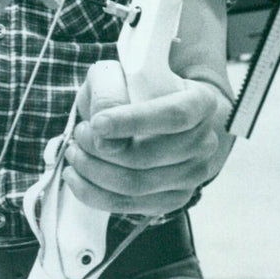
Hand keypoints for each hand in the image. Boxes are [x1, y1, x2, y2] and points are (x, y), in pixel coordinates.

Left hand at [62, 60, 232, 215]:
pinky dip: (93, 193)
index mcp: (201, 103)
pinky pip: (128, 205)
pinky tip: (76, 176)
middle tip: (80, 132)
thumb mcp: (122, 73)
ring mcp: (193, 176)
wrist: (163, 116)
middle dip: (100, 147)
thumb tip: (103, 135)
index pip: (174, 116)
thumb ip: (110, 92)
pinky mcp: (173, 201)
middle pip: (147, 156)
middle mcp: (204, 143)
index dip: (134, 121)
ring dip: (93, 170)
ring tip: (75, 152)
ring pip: (135, 185)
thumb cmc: (139, 90)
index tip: (97, 123)